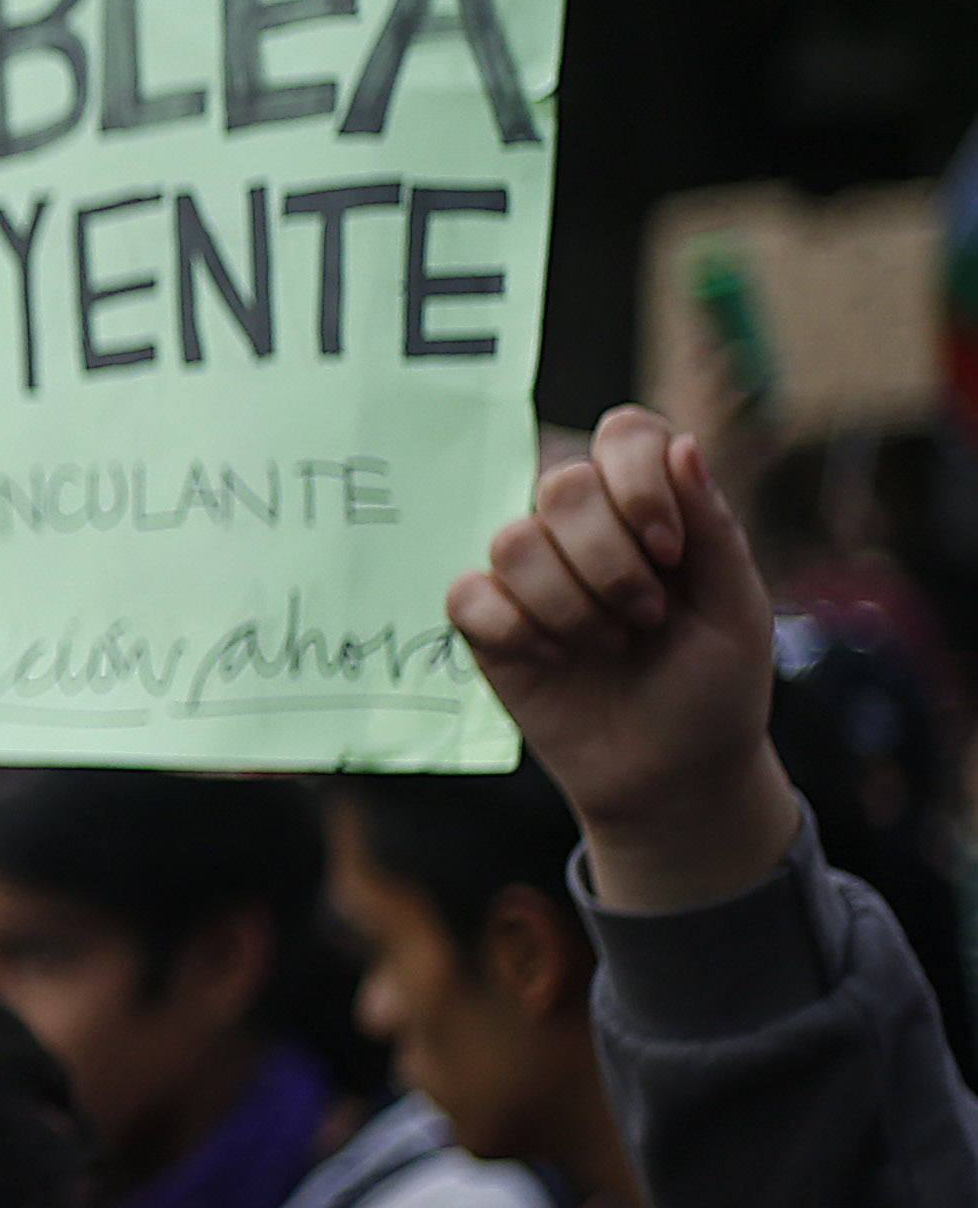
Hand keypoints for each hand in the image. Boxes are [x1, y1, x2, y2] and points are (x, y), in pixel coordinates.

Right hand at [448, 408, 800, 907]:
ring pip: (514, 540)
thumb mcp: (738, 608)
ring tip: (609, 645)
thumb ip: (713, 526)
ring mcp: (530, 571)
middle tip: (647, 617)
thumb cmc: (713, 686)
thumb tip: (680, 444)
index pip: (623, 433)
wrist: (674, 774)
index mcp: (650, 506)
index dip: (637, 481)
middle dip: (611, 562)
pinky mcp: (487, 620)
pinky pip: (469, 595)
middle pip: (562, 483)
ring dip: (573, 605)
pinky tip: (555, 659)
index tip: (669, 550)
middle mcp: (584, 527)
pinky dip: (519, 631)